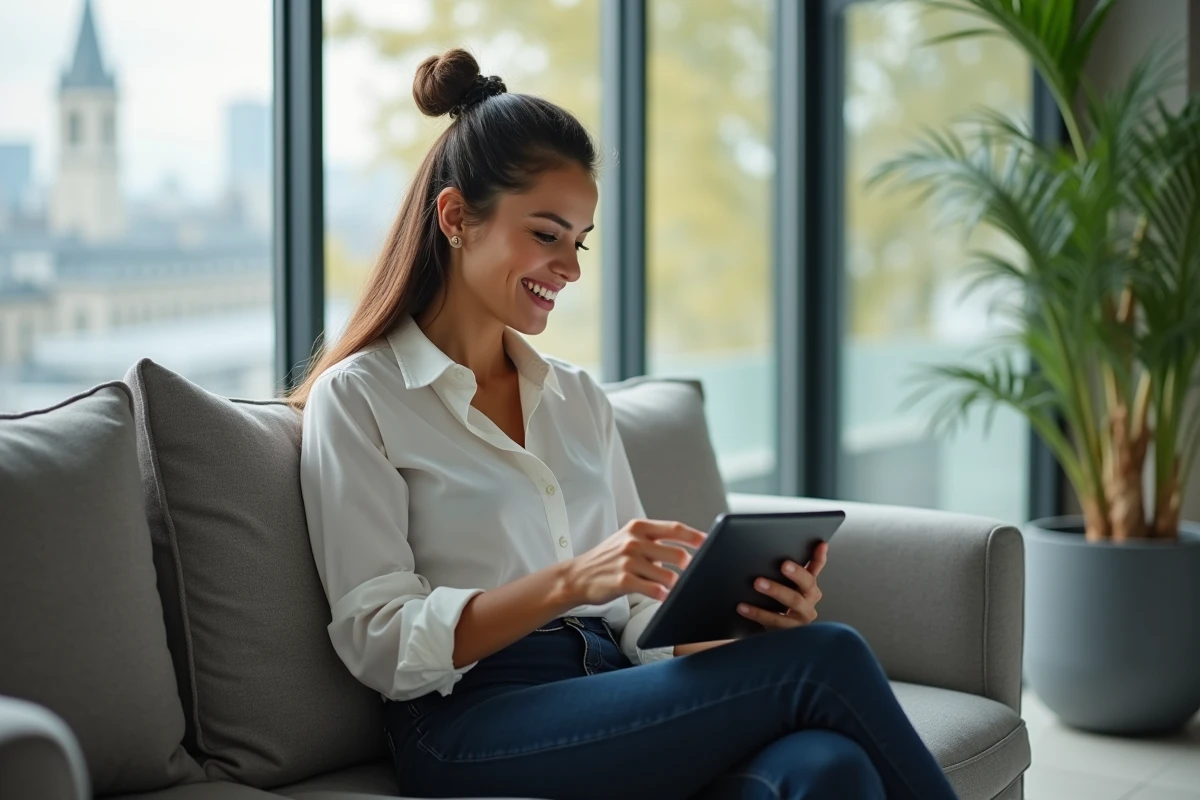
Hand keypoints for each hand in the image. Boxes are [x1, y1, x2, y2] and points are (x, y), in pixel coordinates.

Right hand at [561, 519, 706, 606]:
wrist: (578, 576)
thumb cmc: (608, 559)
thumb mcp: (628, 540)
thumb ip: (654, 541)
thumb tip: (686, 549)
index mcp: (638, 527)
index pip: (675, 528)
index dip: (695, 536)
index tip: (710, 543)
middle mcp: (633, 541)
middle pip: (677, 554)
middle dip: (689, 567)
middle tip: (692, 574)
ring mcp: (627, 560)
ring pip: (668, 576)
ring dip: (676, 586)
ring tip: (675, 589)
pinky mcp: (622, 580)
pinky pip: (653, 590)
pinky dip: (662, 596)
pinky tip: (663, 597)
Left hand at [737, 542, 828, 629]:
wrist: (777, 637)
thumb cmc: (782, 607)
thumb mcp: (789, 587)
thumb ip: (793, 569)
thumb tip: (805, 546)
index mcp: (810, 589)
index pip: (817, 568)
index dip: (819, 557)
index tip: (819, 545)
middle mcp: (809, 603)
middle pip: (808, 585)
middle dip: (796, 574)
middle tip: (783, 565)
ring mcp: (800, 619)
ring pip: (792, 603)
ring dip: (775, 591)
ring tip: (757, 583)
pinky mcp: (788, 632)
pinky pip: (773, 621)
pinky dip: (757, 613)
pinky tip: (743, 607)